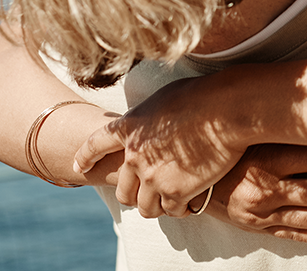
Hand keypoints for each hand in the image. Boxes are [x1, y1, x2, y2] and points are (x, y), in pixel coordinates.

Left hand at [74, 74, 251, 217]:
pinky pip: (172, 211)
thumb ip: (150, 116)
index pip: (96, 145)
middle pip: (123, 191)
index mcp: (129, 128)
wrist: (226, 110)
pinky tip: (192, 202)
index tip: (80, 164)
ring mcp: (153, 177)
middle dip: (135, 194)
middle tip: (151, 192)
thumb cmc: (202, 95)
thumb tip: (152, 123)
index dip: (86, 156)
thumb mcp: (164, 97)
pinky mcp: (176, 192)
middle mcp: (135, 157)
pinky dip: (181, 209)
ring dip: (158, 205)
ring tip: (173, 200)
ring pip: (146, 207)